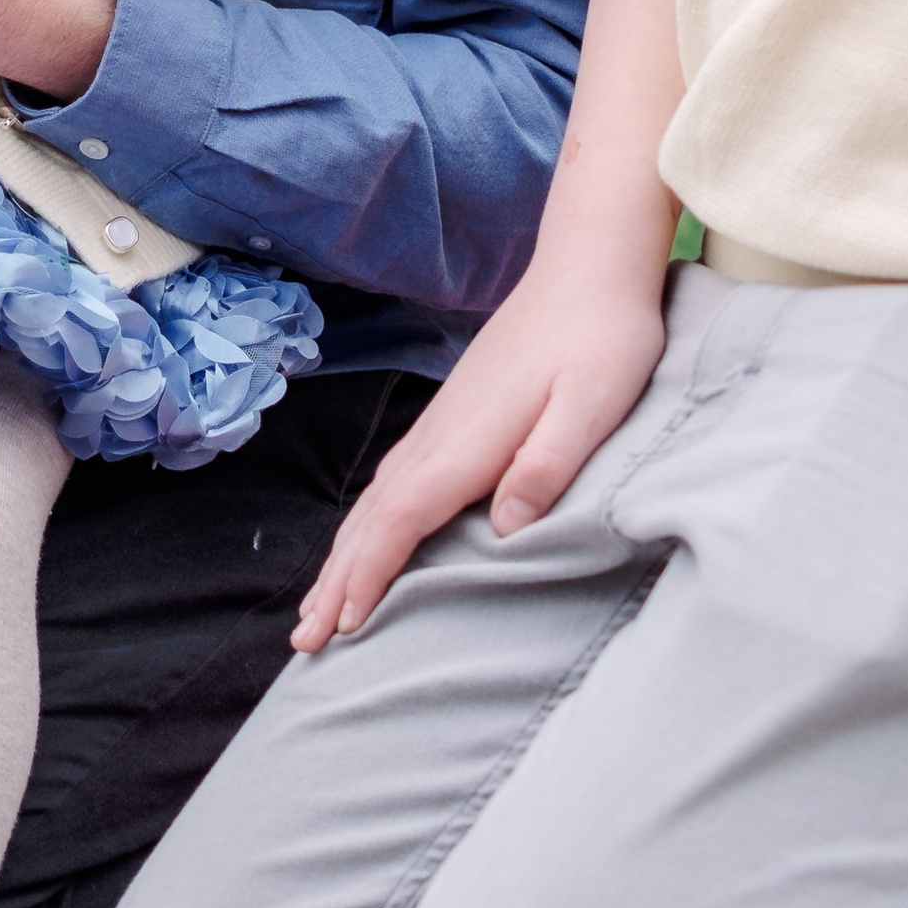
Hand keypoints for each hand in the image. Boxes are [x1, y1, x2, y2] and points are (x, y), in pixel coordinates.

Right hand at [291, 266, 664, 652]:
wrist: (587, 267)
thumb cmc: (601, 337)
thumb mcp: (593, 404)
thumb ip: (547, 464)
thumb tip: (505, 526)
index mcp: (469, 441)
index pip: (400, 519)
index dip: (368, 574)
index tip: (341, 623)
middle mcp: (442, 434)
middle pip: (372, 517)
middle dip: (336, 581)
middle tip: (305, 640)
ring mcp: (442, 422)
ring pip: (376, 499)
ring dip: (345, 554)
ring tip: (321, 604)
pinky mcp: (454, 414)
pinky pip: (394, 480)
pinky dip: (370, 521)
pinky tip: (369, 535)